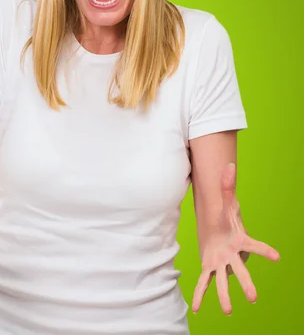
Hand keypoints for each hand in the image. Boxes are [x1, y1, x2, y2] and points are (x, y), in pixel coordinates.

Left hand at [191, 162, 279, 314]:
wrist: (219, 234)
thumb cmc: (225, 221)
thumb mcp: (226, 204)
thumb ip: (227, 186)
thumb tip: (229, 164)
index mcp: (239, 242)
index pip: (254, 246)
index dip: (264, 251)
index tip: (277, 257)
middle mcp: (232, 257)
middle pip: (240, 271)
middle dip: (246, 283)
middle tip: (253, 297)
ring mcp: (221, 265)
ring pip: (223, 281)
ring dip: (224, 296)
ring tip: (226, 311)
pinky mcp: (210, 268)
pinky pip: (204, 283)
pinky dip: (200, 295)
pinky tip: (197, 310)